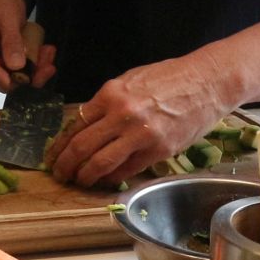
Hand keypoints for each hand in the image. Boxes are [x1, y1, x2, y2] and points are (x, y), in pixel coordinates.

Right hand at [0, 0, 54, 92]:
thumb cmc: (2, 0)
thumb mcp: (9, 17)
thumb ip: (12, 41)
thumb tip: (16, 66)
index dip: (9, 79)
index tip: (31, 79)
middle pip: (1, 78)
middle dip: (27, 74)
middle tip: (49, 63)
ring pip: (12, 77)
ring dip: (34, 69)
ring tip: (49, 53)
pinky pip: (17, 71)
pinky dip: (33, 64)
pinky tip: (44, 52)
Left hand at [51, 54, 229, 187]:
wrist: (206, 82)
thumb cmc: (168, 78)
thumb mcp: (129, 81)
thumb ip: (106, 104)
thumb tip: (84, 126)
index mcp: (110, 94)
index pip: (75, 125)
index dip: (60, 145)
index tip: (52, 156)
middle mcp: (122, 115)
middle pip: (82, 147)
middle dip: (66, 164)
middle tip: (59, 174)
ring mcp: (141, 135)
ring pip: (101, 163)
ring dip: (85, 175)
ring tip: (78, 181)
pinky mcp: (160, 150)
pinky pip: (128, 169)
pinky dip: (112, 177)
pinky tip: (105, 180)